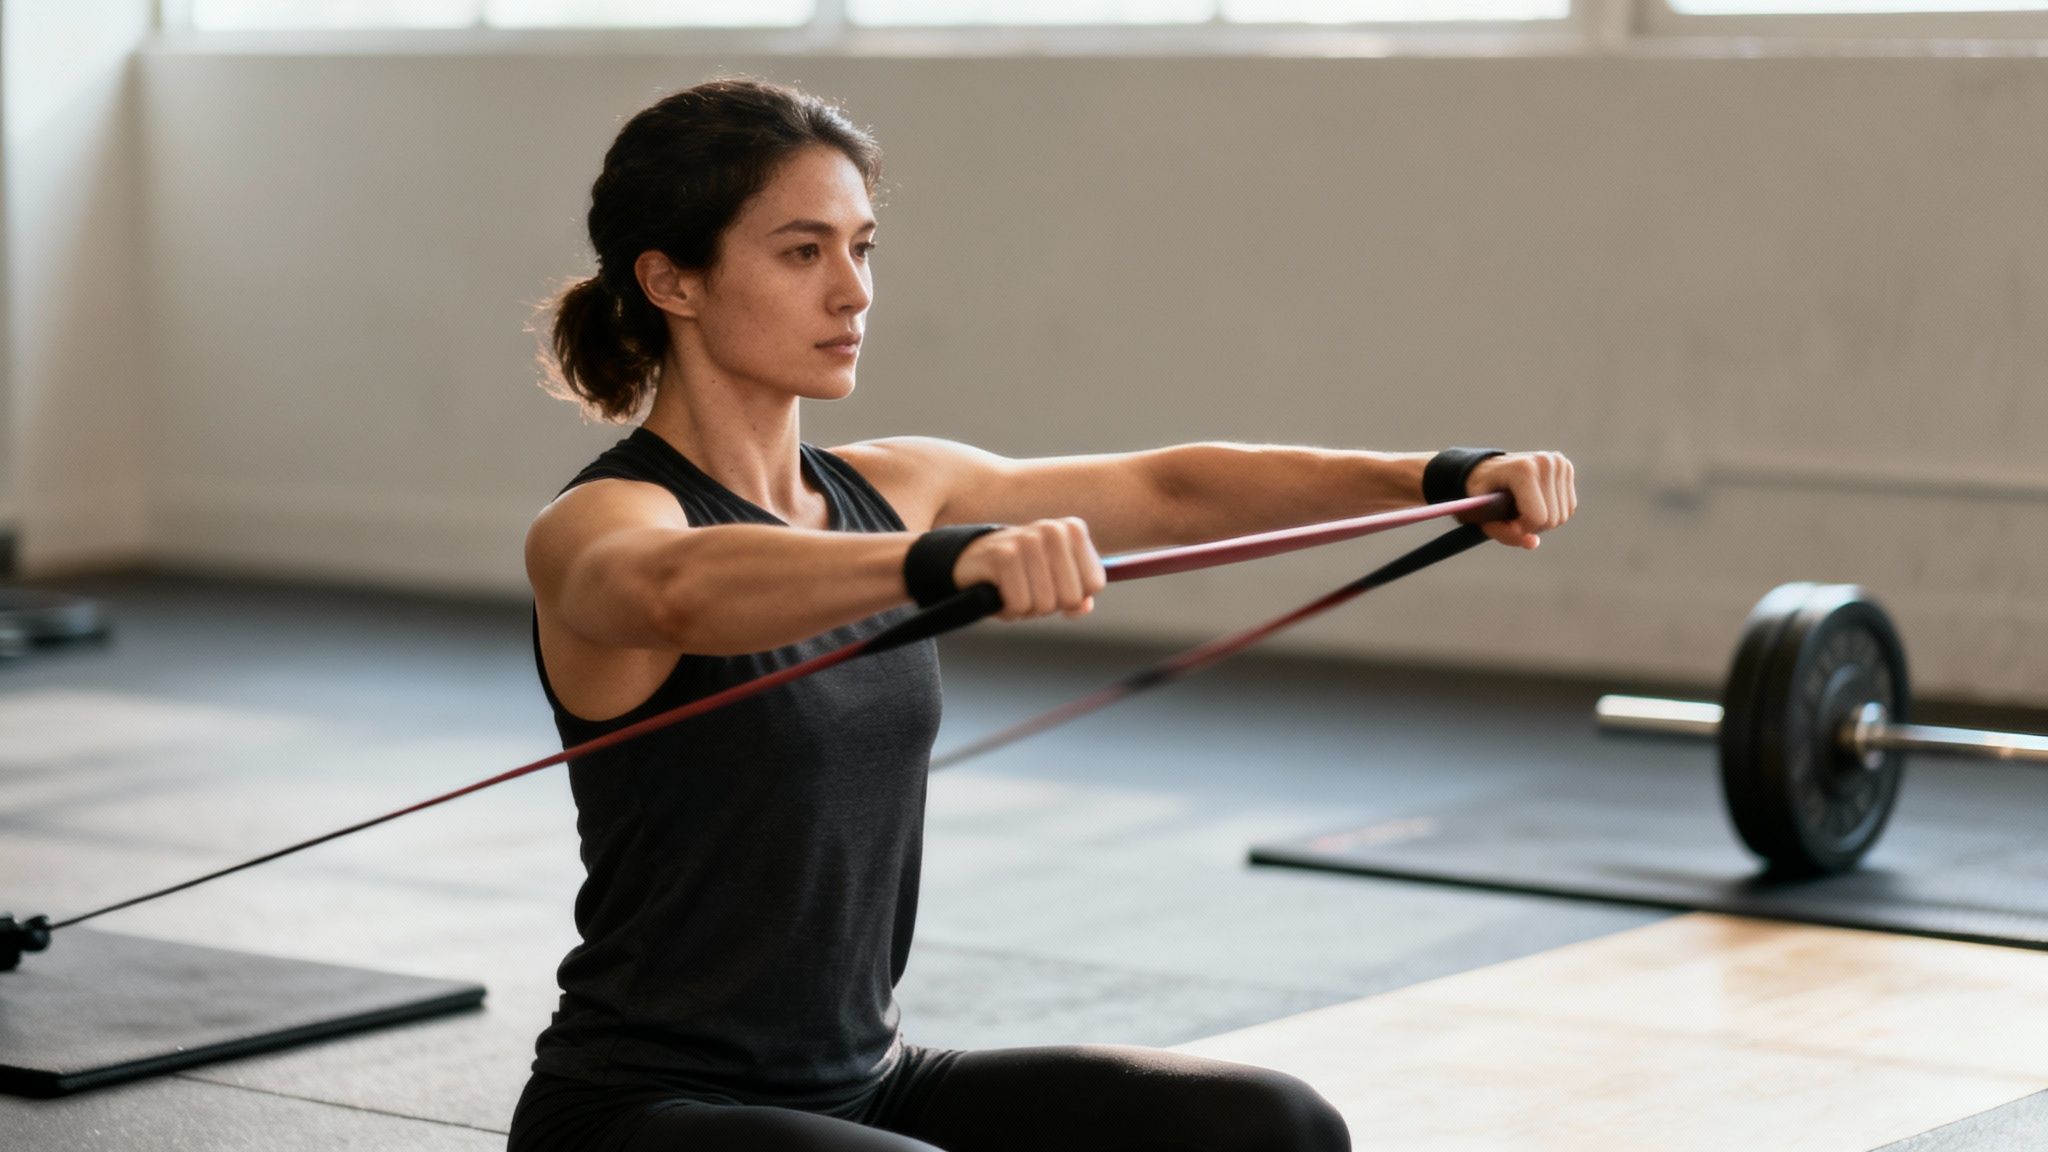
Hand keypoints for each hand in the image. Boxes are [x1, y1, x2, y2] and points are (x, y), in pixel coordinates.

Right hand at [954, 518, 1106, 620]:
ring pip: (1044, 604)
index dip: (1072, 597)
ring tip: (1012, 591)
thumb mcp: (1054, 581)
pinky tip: (998, 593)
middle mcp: (1053, 530)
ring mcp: (1027, 540)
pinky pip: (1019, 604)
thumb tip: (1084, 606)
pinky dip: (1008, 610)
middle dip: (1048, 606)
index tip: (1052, 586)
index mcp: (1073, 530)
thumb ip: (1078, 594)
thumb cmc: (1021, 572)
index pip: (1094, 584)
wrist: (972, 559)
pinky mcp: (1002, 556)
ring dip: (1025, 609)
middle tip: (1029, 591)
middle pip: (1071, 597)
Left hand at [1466, 452, 1575, 548]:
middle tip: (1509, 519)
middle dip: (1530, 527)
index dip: (1519, 530)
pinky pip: (1568, 508)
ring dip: (1540, 522)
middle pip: (1553, 520)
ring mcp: (1559, 463)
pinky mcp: (1567, 468)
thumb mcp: (1480, 514)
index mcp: (1525, 469)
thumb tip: (1533, 543)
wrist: (1487, 468)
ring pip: (1562, 516)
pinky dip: (1551, 513)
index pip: (1537, 518)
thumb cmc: (1481, 491)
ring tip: (1519, 511)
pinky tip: (1533, 503)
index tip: (1501, 523)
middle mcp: (1547, 462)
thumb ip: (1502, 532)